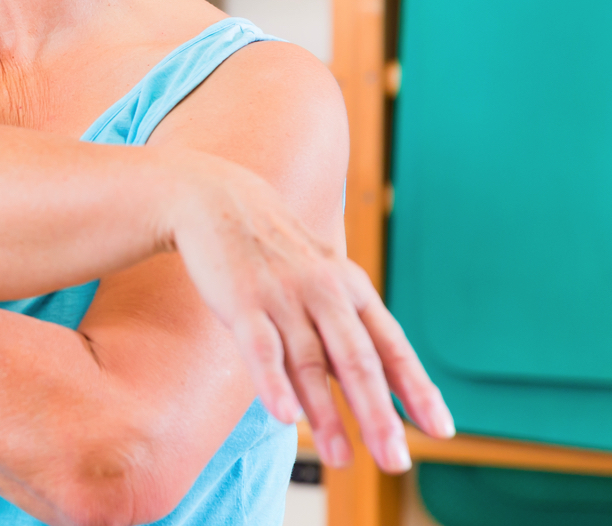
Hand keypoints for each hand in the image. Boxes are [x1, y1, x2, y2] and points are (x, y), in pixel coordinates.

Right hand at [167, 171, 452, 472]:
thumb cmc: (271, 251)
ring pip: (312, 362)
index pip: (392, 347)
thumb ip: (343, 328)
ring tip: (342, 459)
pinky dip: (274, 383)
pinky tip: (287, 418)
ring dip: (328, 414)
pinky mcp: (241, 300)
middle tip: (396, 459)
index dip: (417, 390)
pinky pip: (262, 348)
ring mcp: (283, 296)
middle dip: (379, 414)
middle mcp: (324, 293)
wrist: (216, 199)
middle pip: (359, 361)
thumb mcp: (319, 279)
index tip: (441, 431)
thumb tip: (374, 385)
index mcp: (350, 290)